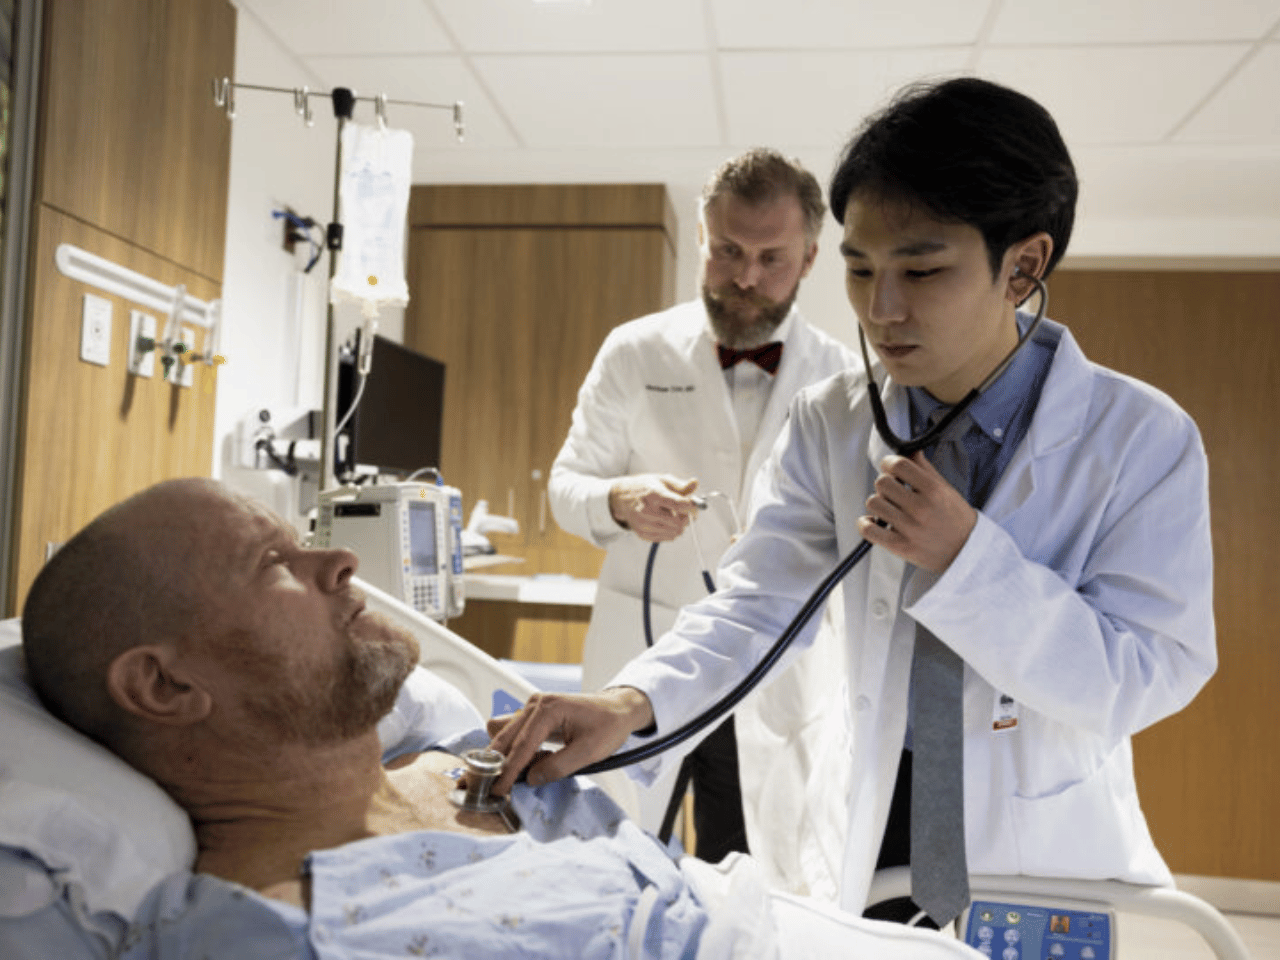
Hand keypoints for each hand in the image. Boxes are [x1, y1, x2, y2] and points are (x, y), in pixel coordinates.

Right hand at [486, 688, 654, 796]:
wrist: (619, 709)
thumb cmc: (609, 724)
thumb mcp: (589, 752)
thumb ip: (558, 767)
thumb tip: (532, 779)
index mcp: (549, 709)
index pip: (521, 745)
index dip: (509, 771)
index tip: (499, 789)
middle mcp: (536, 704)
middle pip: (503, 735)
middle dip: (498, 762)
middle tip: (497, 787)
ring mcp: (533, 707)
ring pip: (505, 732)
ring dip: (506, 755)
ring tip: (522, 774)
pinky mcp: (535, 714)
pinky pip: (515, 732)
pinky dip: (516, 749)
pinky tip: (530, 763)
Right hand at [608, 475, 699, 542]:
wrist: (621, 497)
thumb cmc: (644, 487)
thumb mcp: (662, 480)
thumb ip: (680, 485)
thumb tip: (695, 484)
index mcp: (653, 494)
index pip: (679, 504)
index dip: (692, 507)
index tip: (695, 506)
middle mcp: (647, 510)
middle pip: (678, 523)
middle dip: (687, 518)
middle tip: (686, 512)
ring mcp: (643, 524)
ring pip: (674, 532)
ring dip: (680, 525)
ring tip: (675, 515)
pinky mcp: (642, 533)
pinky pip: (666, 538)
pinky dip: (671, 531)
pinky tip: (665, 521)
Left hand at [856, 452, 976, 572]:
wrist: (967, 551)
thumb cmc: (956, 519)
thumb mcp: (946, 490)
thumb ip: (925, 469)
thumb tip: (910, 451)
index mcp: (933, 490)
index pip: (899, 465)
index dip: (889, 463)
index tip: (890, 468)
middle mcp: (921, 508)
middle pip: (882, 483)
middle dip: (885, 483)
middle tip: (892, 491)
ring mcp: (910, 528)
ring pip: (873, 503)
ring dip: (878, 503)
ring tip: (888, 508)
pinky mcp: (900, 546)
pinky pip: (868, 530)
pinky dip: (865, 523)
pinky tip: (874, 522)